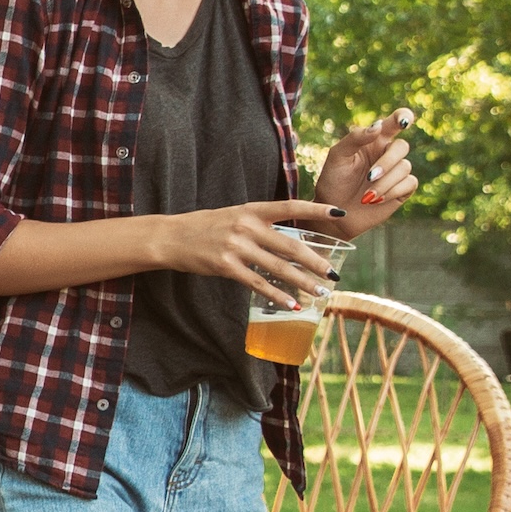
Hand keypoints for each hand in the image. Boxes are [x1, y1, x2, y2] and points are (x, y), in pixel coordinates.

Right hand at [150, 199, 348, 306]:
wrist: (170, 237)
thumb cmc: (203, 227)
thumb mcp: (233, 216)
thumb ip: (259, 224)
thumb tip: (287, 240)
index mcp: (251, 210)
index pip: (290, 206)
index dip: (317, 209)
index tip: (340, 214)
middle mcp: (246, 226)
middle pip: (290, 245)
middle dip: (316, 262)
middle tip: (333, 275)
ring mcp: (236, 246)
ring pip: (278, 267)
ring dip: (302, 282)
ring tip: (320, 292)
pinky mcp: (226, 266)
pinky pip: (257, 283)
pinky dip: (276, 296)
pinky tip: (290, 304)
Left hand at [314, 107, 419, 224]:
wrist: (335, 211)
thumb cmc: (334, 180)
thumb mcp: (338, 156)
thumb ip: (356, 138)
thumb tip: (378, 127)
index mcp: (374, 140)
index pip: (394, 122)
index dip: (403, 116)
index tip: (404, 121)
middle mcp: (388, 153)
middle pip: (402, 146)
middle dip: (387, 162)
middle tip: (369, 176)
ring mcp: (396, 171)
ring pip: (405, 167)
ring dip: (385, 182)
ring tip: (366, 196)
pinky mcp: (402, 189)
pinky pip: (410, 183)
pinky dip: (392, 191)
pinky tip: (376, 200)